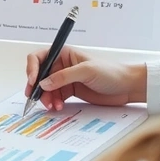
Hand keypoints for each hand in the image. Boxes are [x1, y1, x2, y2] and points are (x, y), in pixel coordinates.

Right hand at [24, 46, 146, 109]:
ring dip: (46, 98)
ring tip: (53, 106)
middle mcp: (62, 65)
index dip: (32, 68)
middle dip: (37, 87)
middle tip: (37, 99)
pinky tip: (58, 107)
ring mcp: (65, 79)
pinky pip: (55, 97)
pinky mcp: (70, 91)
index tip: (32, 81)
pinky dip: (53, 102)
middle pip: (40, 75)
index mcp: (64, 54)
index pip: (39, 58)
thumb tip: (43, 83)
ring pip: (46, 89)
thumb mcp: (86, 71)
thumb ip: (63, 77)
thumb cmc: (111, 72)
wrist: (127, 87)